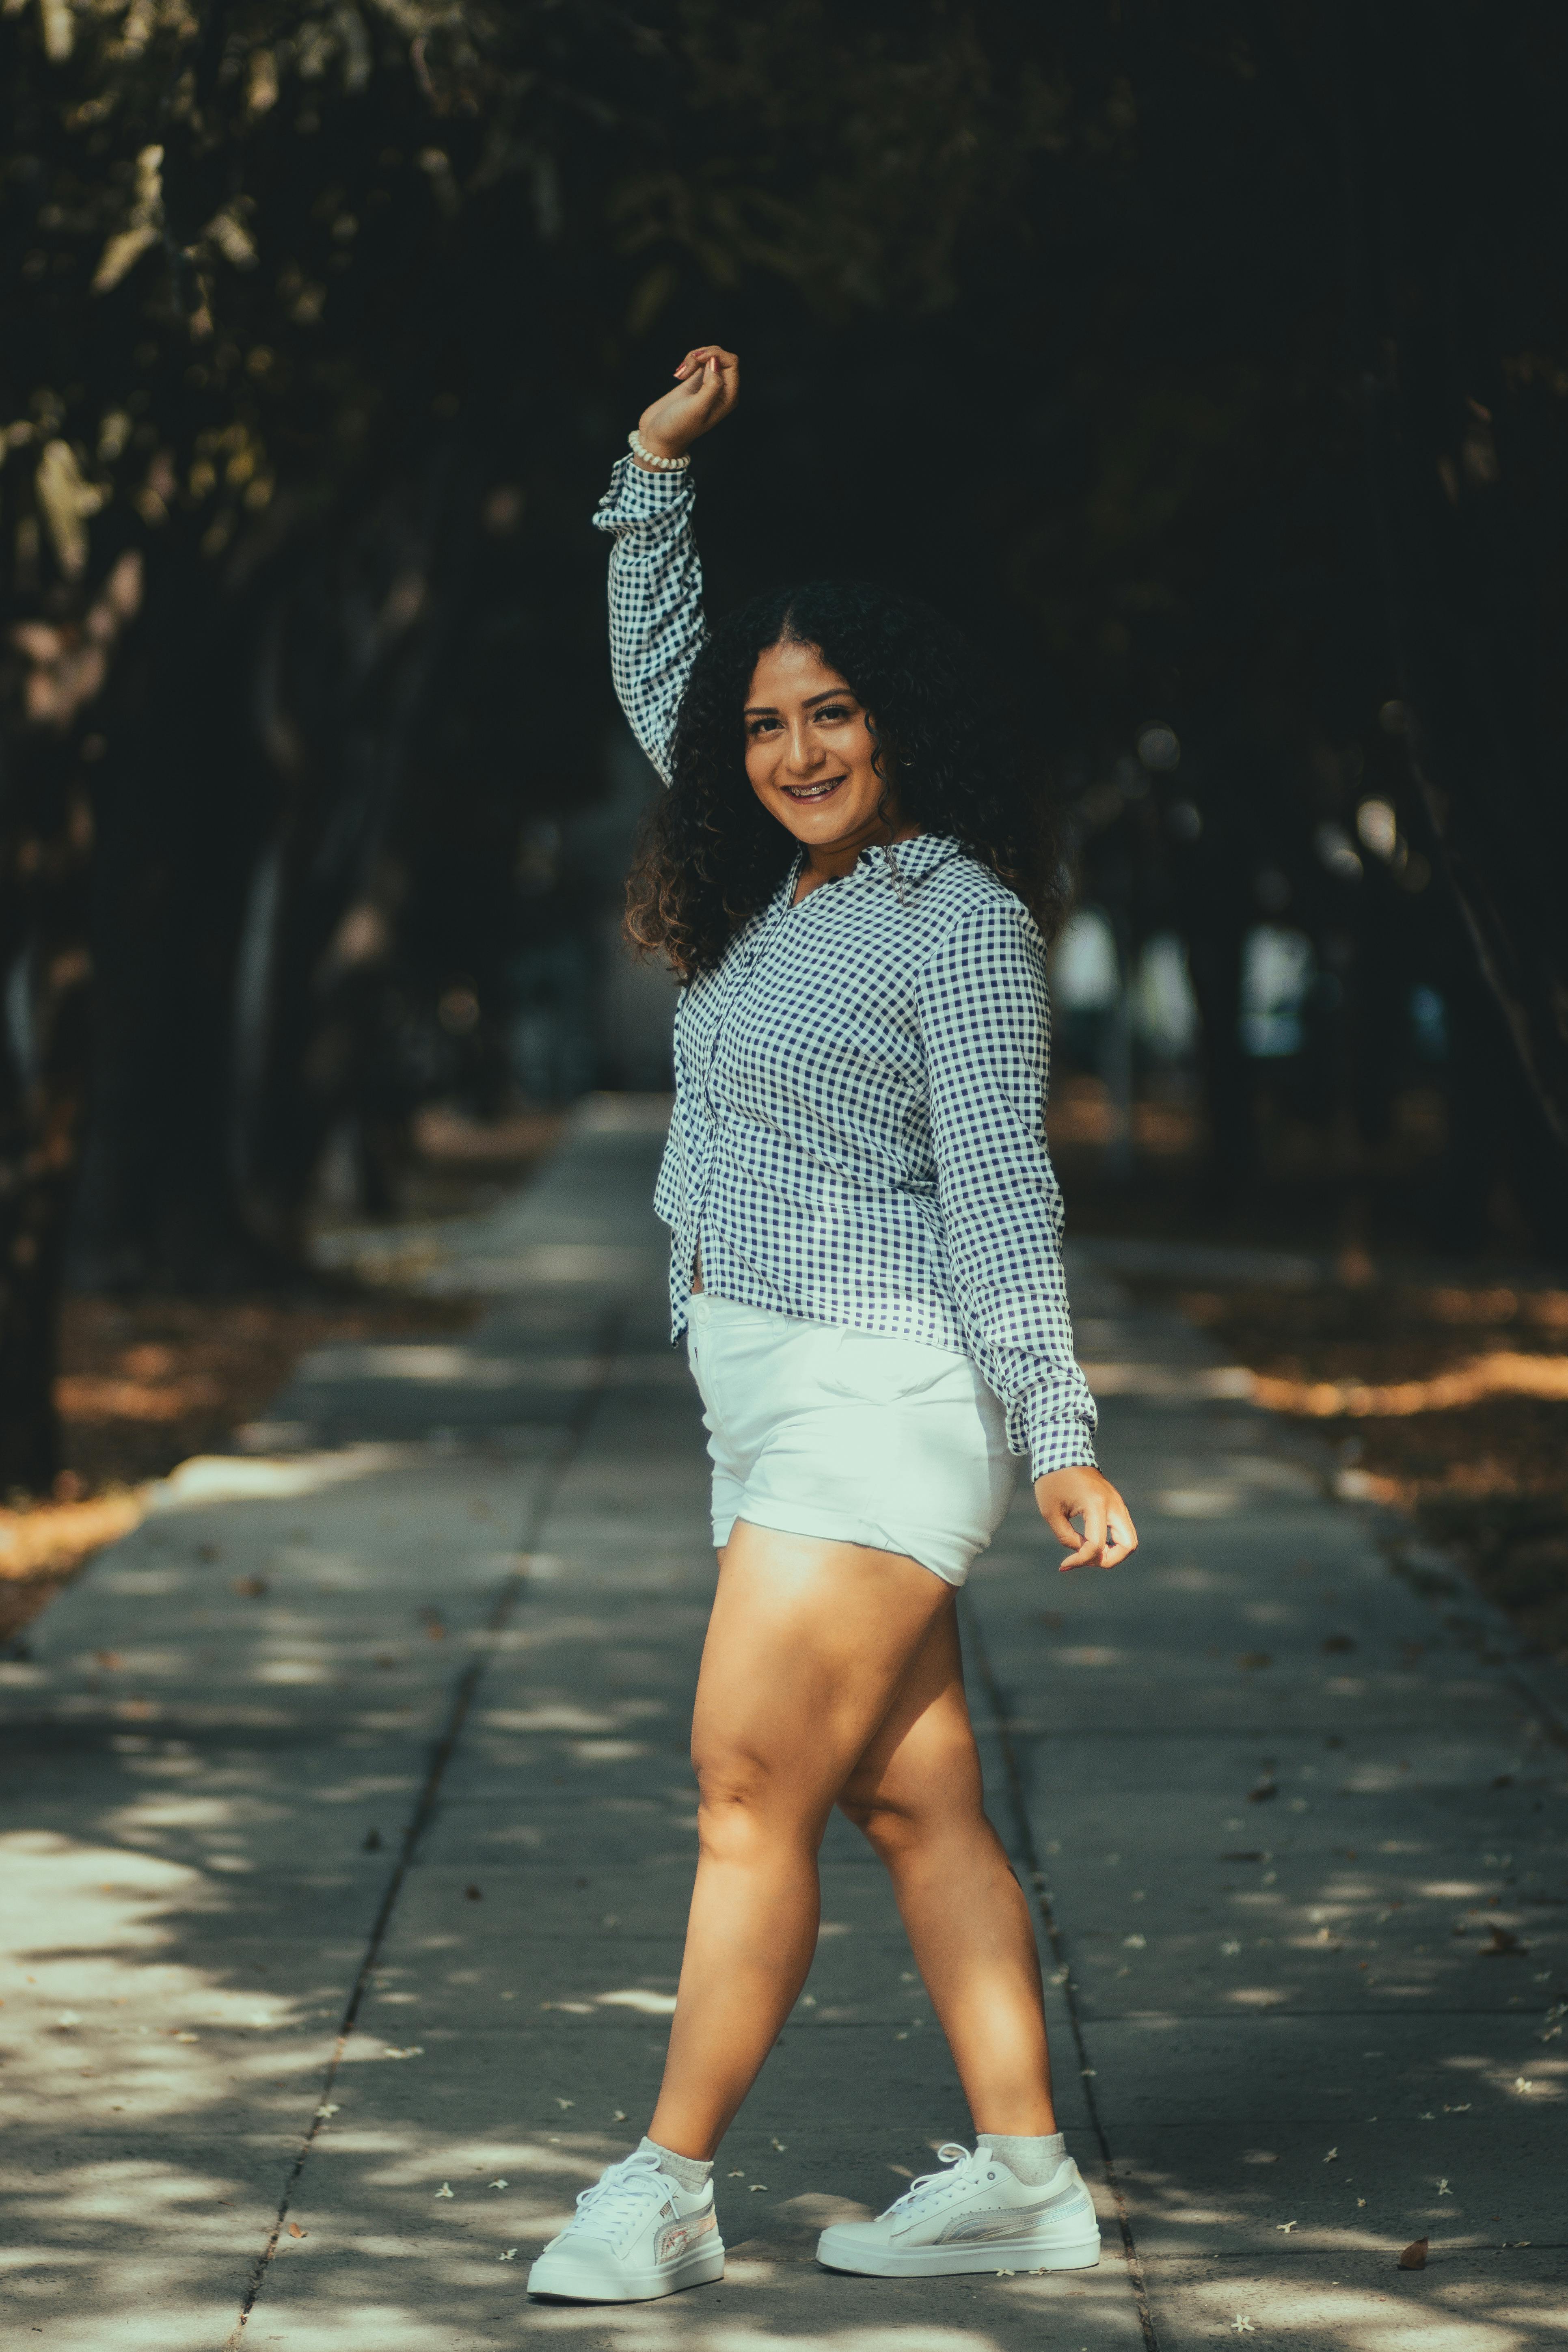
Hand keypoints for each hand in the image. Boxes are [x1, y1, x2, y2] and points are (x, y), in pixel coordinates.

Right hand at [635, 344, 739, 462]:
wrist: (658, 436)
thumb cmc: (678, 427)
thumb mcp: (698, 408)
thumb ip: (712, 385)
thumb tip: (715, 361)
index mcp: (728, 397)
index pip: (731, 363)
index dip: (715, 355)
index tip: (697, 360)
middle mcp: (721, 390)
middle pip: (721, 357)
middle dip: (703, 355)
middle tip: (686, 369)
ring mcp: (708, 385)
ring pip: (708, 356)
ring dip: (693, 358)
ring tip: (681, 374)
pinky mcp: (695, 382)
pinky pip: (698, 361)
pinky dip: (688, 362)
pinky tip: (679, 375)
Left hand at [1033, 1466, 1137, 1569]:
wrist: (1063, 1451)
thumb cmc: (1053, 1479)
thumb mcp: (1050, 1511)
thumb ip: (1066, 1536)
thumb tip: (1082, 1551)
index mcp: (1096, 1504)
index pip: (1097, 1544)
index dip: (1081, 1560)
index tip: (1064, 1564)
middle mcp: (1113, 1504)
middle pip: (1128, 1545)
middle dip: (1109, 1560)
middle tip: (1086, 1559)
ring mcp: (1118, 1503)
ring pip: (1129, 1539)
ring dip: (1111, 1552)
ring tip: (1087, 1552)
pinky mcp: (1116, 1503)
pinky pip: (1122, 1530)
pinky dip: (1111, 1542)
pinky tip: (1091, 1543)